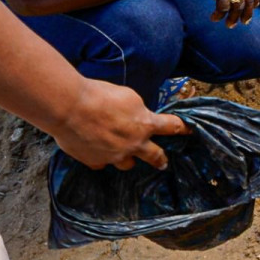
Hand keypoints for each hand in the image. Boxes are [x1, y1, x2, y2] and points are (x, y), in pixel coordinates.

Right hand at [53, 78, 188, 169]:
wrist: (70, 107)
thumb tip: (138, 116)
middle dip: (160, 159)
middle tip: (163, 163)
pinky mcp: (95, 161)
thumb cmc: (100, 95)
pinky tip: (94, 151)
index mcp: (146, 124)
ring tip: (120, 152)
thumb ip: (137, 110)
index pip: (172, 127)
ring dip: (126, 157)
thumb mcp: (129, 97)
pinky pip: (102, 164)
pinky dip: (100, 158)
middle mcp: (134, 144)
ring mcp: (115, 156)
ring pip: (127, 164)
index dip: (183, 129)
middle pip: (155, 156)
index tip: (190, 131)